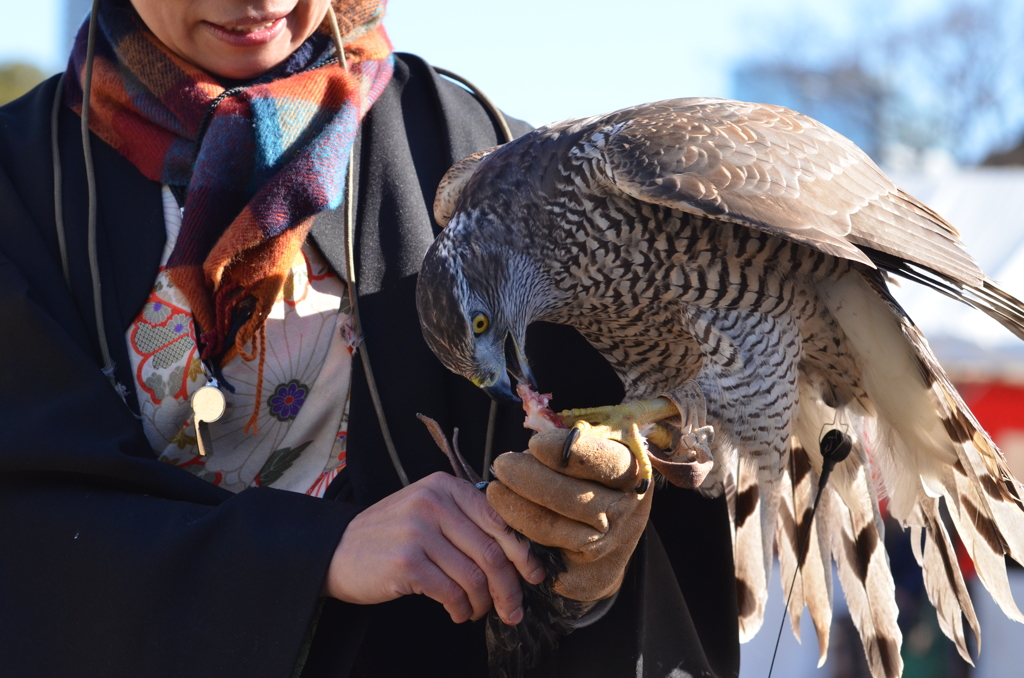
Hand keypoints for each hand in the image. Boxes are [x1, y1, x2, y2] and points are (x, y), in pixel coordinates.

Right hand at [323, 472, 545, 624]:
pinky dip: (461, 609)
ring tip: (478, 611)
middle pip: (492, 551)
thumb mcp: (427, 511)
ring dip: (483, 603)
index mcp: (444, 486)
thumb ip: (466, 520)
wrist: (336, 551)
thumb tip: (519, 555)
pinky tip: (458, 613)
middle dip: (510, 587)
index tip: (534, 576)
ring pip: (475, 576)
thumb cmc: (391, 535)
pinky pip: (451, 593)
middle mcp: (433, 502)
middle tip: (514, 610)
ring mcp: (418, 531)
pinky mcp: (406, 562)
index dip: (523, 553)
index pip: (499, 520)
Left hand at [486, 429, 652, 601]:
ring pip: (551, 526)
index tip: (534, 444)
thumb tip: (532, 435)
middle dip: (528, 478)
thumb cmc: (596, 485)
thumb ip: (573, 445)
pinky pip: (542, 552)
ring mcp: (608, 545)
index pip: (602, 461)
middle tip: (501, 464)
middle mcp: (627, 511)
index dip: (564, 452)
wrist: (610, 546)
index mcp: (633, 474)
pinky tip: (503, 517)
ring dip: (515, 506)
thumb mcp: (598, 458)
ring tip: (494, 488)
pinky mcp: (585, 574)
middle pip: (571, 495)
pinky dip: (517, 533)